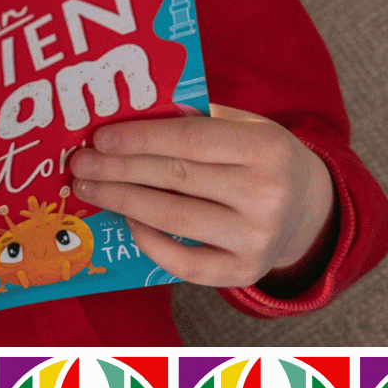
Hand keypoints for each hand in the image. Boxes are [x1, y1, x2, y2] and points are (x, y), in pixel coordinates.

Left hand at [66, 104, 334, 289]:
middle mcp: (267, 194)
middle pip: (175, 178)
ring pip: (173, 217)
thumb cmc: (260, 157)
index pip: (190, 139)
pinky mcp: (244, 271)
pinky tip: (127, 220)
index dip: (140, 138)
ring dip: (121, 202)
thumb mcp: (244, 125)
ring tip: (89, 189)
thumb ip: (196, 119)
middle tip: (80, 164)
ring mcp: (257, 237)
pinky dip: (149, 241)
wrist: (307, 208)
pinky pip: (184, 261)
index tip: (99, 137)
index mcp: (266, 146)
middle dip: (118, 170)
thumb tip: (125, 115)